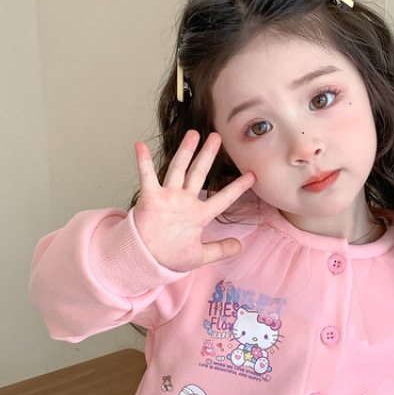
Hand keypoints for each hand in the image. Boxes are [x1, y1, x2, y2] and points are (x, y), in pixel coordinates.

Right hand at [133, 130, 254, 271]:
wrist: (147, 261)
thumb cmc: (171, 257)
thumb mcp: (201, 255)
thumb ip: (220, 249)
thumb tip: (240, 247)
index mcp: (199, 214)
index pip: (223, 198)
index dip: (238, 187)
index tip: (252, 175)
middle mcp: (185, 201)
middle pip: (199, 173)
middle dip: (208, 155)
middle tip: (217, 136)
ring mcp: (168, 198)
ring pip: (178, 169)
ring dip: (185, 151)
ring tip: (193, 134)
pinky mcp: (151, 199)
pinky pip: (147, 177)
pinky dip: (144, 162)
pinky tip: (141, 145)